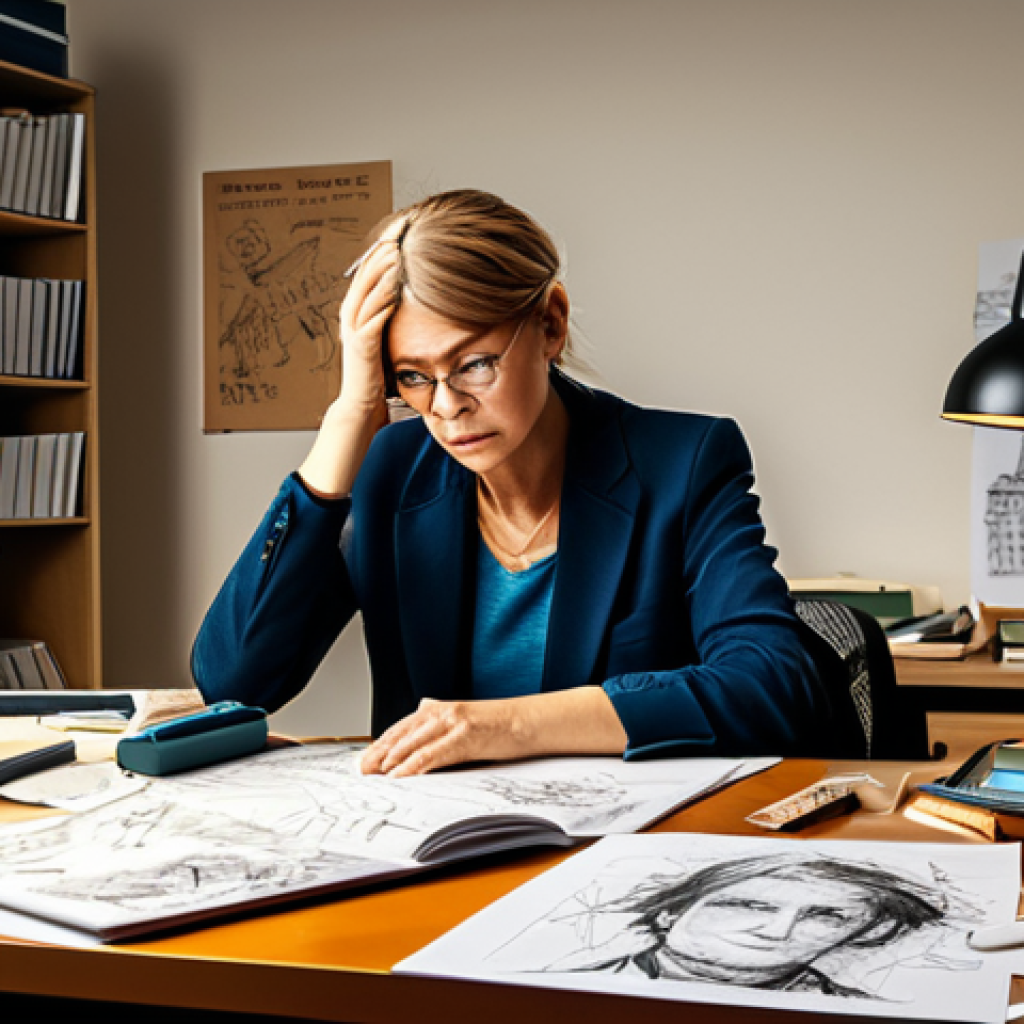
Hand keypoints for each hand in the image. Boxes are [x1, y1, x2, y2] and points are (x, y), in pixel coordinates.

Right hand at [335, 233, 400, 412]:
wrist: (361, 405)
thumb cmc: (376, 373)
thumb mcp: (384, 337)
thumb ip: (390, 316)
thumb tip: (410, 295)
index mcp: (356, 311)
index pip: (368, 273)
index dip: (381, 251)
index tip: (398, 232)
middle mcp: (351, 316)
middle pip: (365, 276)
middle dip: (381, 253)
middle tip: (397, 233)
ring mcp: (354, 331)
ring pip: (367, 294)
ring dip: (382, 272)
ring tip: (397, 253)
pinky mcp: (361, 346)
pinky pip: (372, 319)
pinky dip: (383, 303)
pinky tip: (396, 289)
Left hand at [360, 698, 519, 776]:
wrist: (527, 721)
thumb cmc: (498, 726)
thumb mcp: (464, 720)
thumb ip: (440, 723)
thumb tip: (419, 724)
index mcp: (439, 709)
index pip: (401, 728)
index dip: (381, 744)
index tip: (366, 759)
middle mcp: (442, 711)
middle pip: (401, 734)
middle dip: (378, 754)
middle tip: (362, 770)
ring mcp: (452, 722)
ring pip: (412, 743)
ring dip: (391, 761)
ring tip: (376, 775)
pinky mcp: (464, 735)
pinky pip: (432, 754)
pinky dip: (413, 766)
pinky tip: (402, 776)